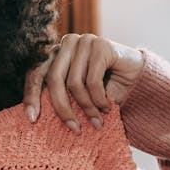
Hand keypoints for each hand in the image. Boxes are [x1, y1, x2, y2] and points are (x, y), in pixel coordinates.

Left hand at [23, 33, 145, 132]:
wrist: (138, 80)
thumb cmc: (104, 90)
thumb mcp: (77, 95)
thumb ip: (59, 97)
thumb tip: (33, 117)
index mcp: (56, 53)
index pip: (36, 72)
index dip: (31, 95)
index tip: (31, 118)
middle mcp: (67, 43)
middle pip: (54, 79)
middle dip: (63, 108)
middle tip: (74, 129)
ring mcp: (84, 41)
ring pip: (74, 83)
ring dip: (87, 107)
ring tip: (96, 120)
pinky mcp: (101, 45)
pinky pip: (92, 80)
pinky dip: (99, 99)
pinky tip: (107, 107)